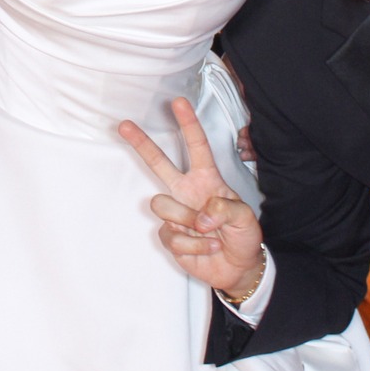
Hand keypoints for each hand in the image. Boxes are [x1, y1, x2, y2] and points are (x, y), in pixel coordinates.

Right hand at [118, 98, 264, 297]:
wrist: (236, 268)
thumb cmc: (243, 236)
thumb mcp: (245, 219)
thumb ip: (225, 209)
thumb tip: (200, 215)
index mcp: (207, 180)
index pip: (197, 147)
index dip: (188, 124)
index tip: (179, 102)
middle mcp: (187, 191)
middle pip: (158, 163)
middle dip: (141, 143)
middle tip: (124, 125)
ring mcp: (176, 213)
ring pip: (161, 204)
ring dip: (186, 221)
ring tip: (208, 232)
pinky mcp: (170, 236)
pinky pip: (170, 236)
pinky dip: (192, 247)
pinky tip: (205, 248)